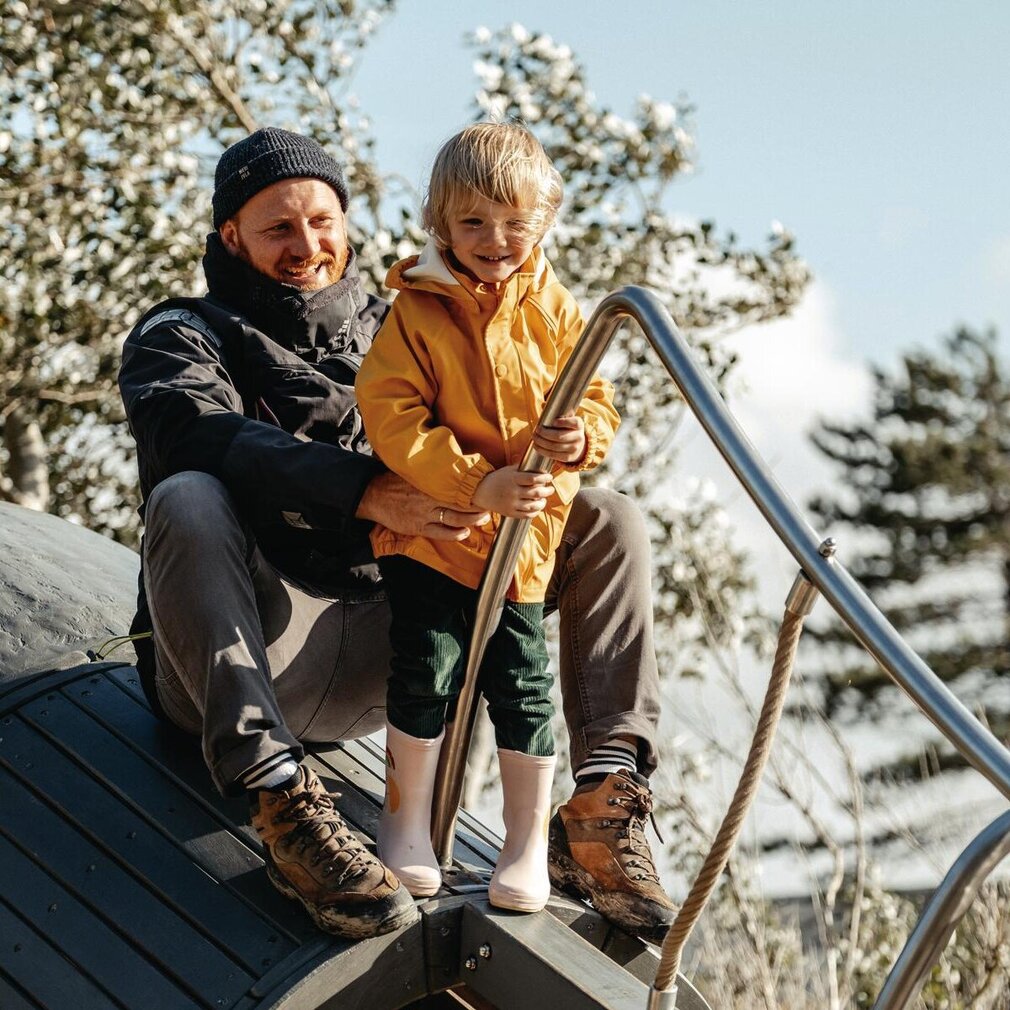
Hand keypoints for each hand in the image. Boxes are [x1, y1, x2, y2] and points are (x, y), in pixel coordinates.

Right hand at [355, 472, 488, 540]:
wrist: (374, 495)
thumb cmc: (395, 482)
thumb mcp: (415, 472)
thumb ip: (433, 472)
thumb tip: (453, 464)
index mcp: (430, 482)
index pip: (458, 486)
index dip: (474, 489)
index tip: (486, 488)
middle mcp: (430, 497)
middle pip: (461, 503)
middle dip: (478, 506)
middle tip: (491, 506)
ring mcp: (425, 514)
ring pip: (455, 518)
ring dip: (471, 520)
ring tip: (483, 519)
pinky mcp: (418, 527)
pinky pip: (441, 533)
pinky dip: (454, 534)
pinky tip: (464, 533)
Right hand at [471, 465, 553, 518]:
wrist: (481, 491)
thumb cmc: (497, 479)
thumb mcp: (508, 470)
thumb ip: (522, 468)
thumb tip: (538, 465)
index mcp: (513, 479)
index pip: (533, 479)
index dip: (544, 478)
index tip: (549, 477)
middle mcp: (513, 492)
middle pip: (537, 493)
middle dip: (548, 490)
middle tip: (551, 488)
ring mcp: (511, 503)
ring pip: (534, 505)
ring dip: (543, 502)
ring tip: (544, 499)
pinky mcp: (510, 513)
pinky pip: (527, 515)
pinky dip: (535, 512)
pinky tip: (537, 507)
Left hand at [533, 413, 585, 464]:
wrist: (577, 445)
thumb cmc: (567, 429)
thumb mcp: (566, 419)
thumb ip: (555, 412)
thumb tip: (543, 404)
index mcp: (579, 425)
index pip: (574, 423)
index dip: (564, 422)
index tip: (553, 421)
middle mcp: (579, 437)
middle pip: (560, 436)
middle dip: (545, 433)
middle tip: (536, 430)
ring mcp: (575, 448)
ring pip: (555, 446)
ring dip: (541, 442)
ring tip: (534, 438)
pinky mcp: (569, 457)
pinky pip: (553, 455)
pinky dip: (543, 451)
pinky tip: (536, 446)